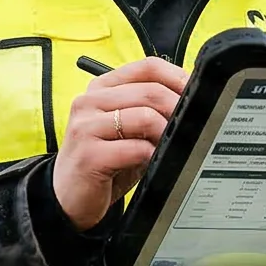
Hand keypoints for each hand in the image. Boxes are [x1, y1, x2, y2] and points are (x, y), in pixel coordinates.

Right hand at [53, 58, 185, 231]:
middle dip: (179, 110)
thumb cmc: (105, 161)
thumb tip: (192, 99)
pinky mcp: (89, 154)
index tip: (196, 96)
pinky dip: (152, 156)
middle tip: (190, 129)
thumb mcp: (128, 129)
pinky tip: (149, 164)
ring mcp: (86, 126)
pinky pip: (137, 148)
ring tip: (166, 148)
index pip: (147, 67)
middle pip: (151, 91)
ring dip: (166, 135)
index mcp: (101, 89)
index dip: (179, 79)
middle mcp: (89, 101)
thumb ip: (150, 110)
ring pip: (146, 117)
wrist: (69, 198)